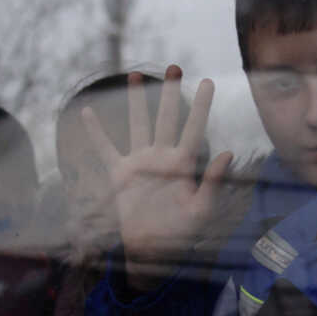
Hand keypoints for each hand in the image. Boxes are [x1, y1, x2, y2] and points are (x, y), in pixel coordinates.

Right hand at [75, 66, 235, 289]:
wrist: (153, 249)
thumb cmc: (183, 232)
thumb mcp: (203, 210)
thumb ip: (214, 181)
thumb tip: (228, 152)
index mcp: (183, 163)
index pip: (194, 128)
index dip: (202, 106)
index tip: (209, 81)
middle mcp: (162, 156)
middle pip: (166, 117)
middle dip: (170, 93)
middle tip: (175, 66)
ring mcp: (140, 162)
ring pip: (138, 124)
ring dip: (136, 100)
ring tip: (136, 75)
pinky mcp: (120, 173)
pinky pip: (106, 148)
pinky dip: (96, 132)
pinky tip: (87, 112)